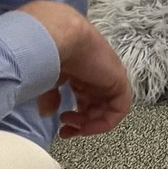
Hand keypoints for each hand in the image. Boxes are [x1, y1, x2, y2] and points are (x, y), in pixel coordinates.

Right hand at [17, 0, 132, 137]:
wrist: (60, 37)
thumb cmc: (50, 54)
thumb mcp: (48, 80)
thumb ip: (50, 97)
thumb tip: (47, 113)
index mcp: (83, 73)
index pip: (85, 98)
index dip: (76, 116)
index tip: (60, 125)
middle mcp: (98, 76)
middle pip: (97, 106)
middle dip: (82, 123)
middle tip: (66, 131)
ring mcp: (110, 78)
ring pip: (108, 109)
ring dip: (90, 124)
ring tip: (72, 127)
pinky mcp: (119, 81)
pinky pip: (120, 108)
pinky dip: (106, 122)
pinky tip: (87, 126)